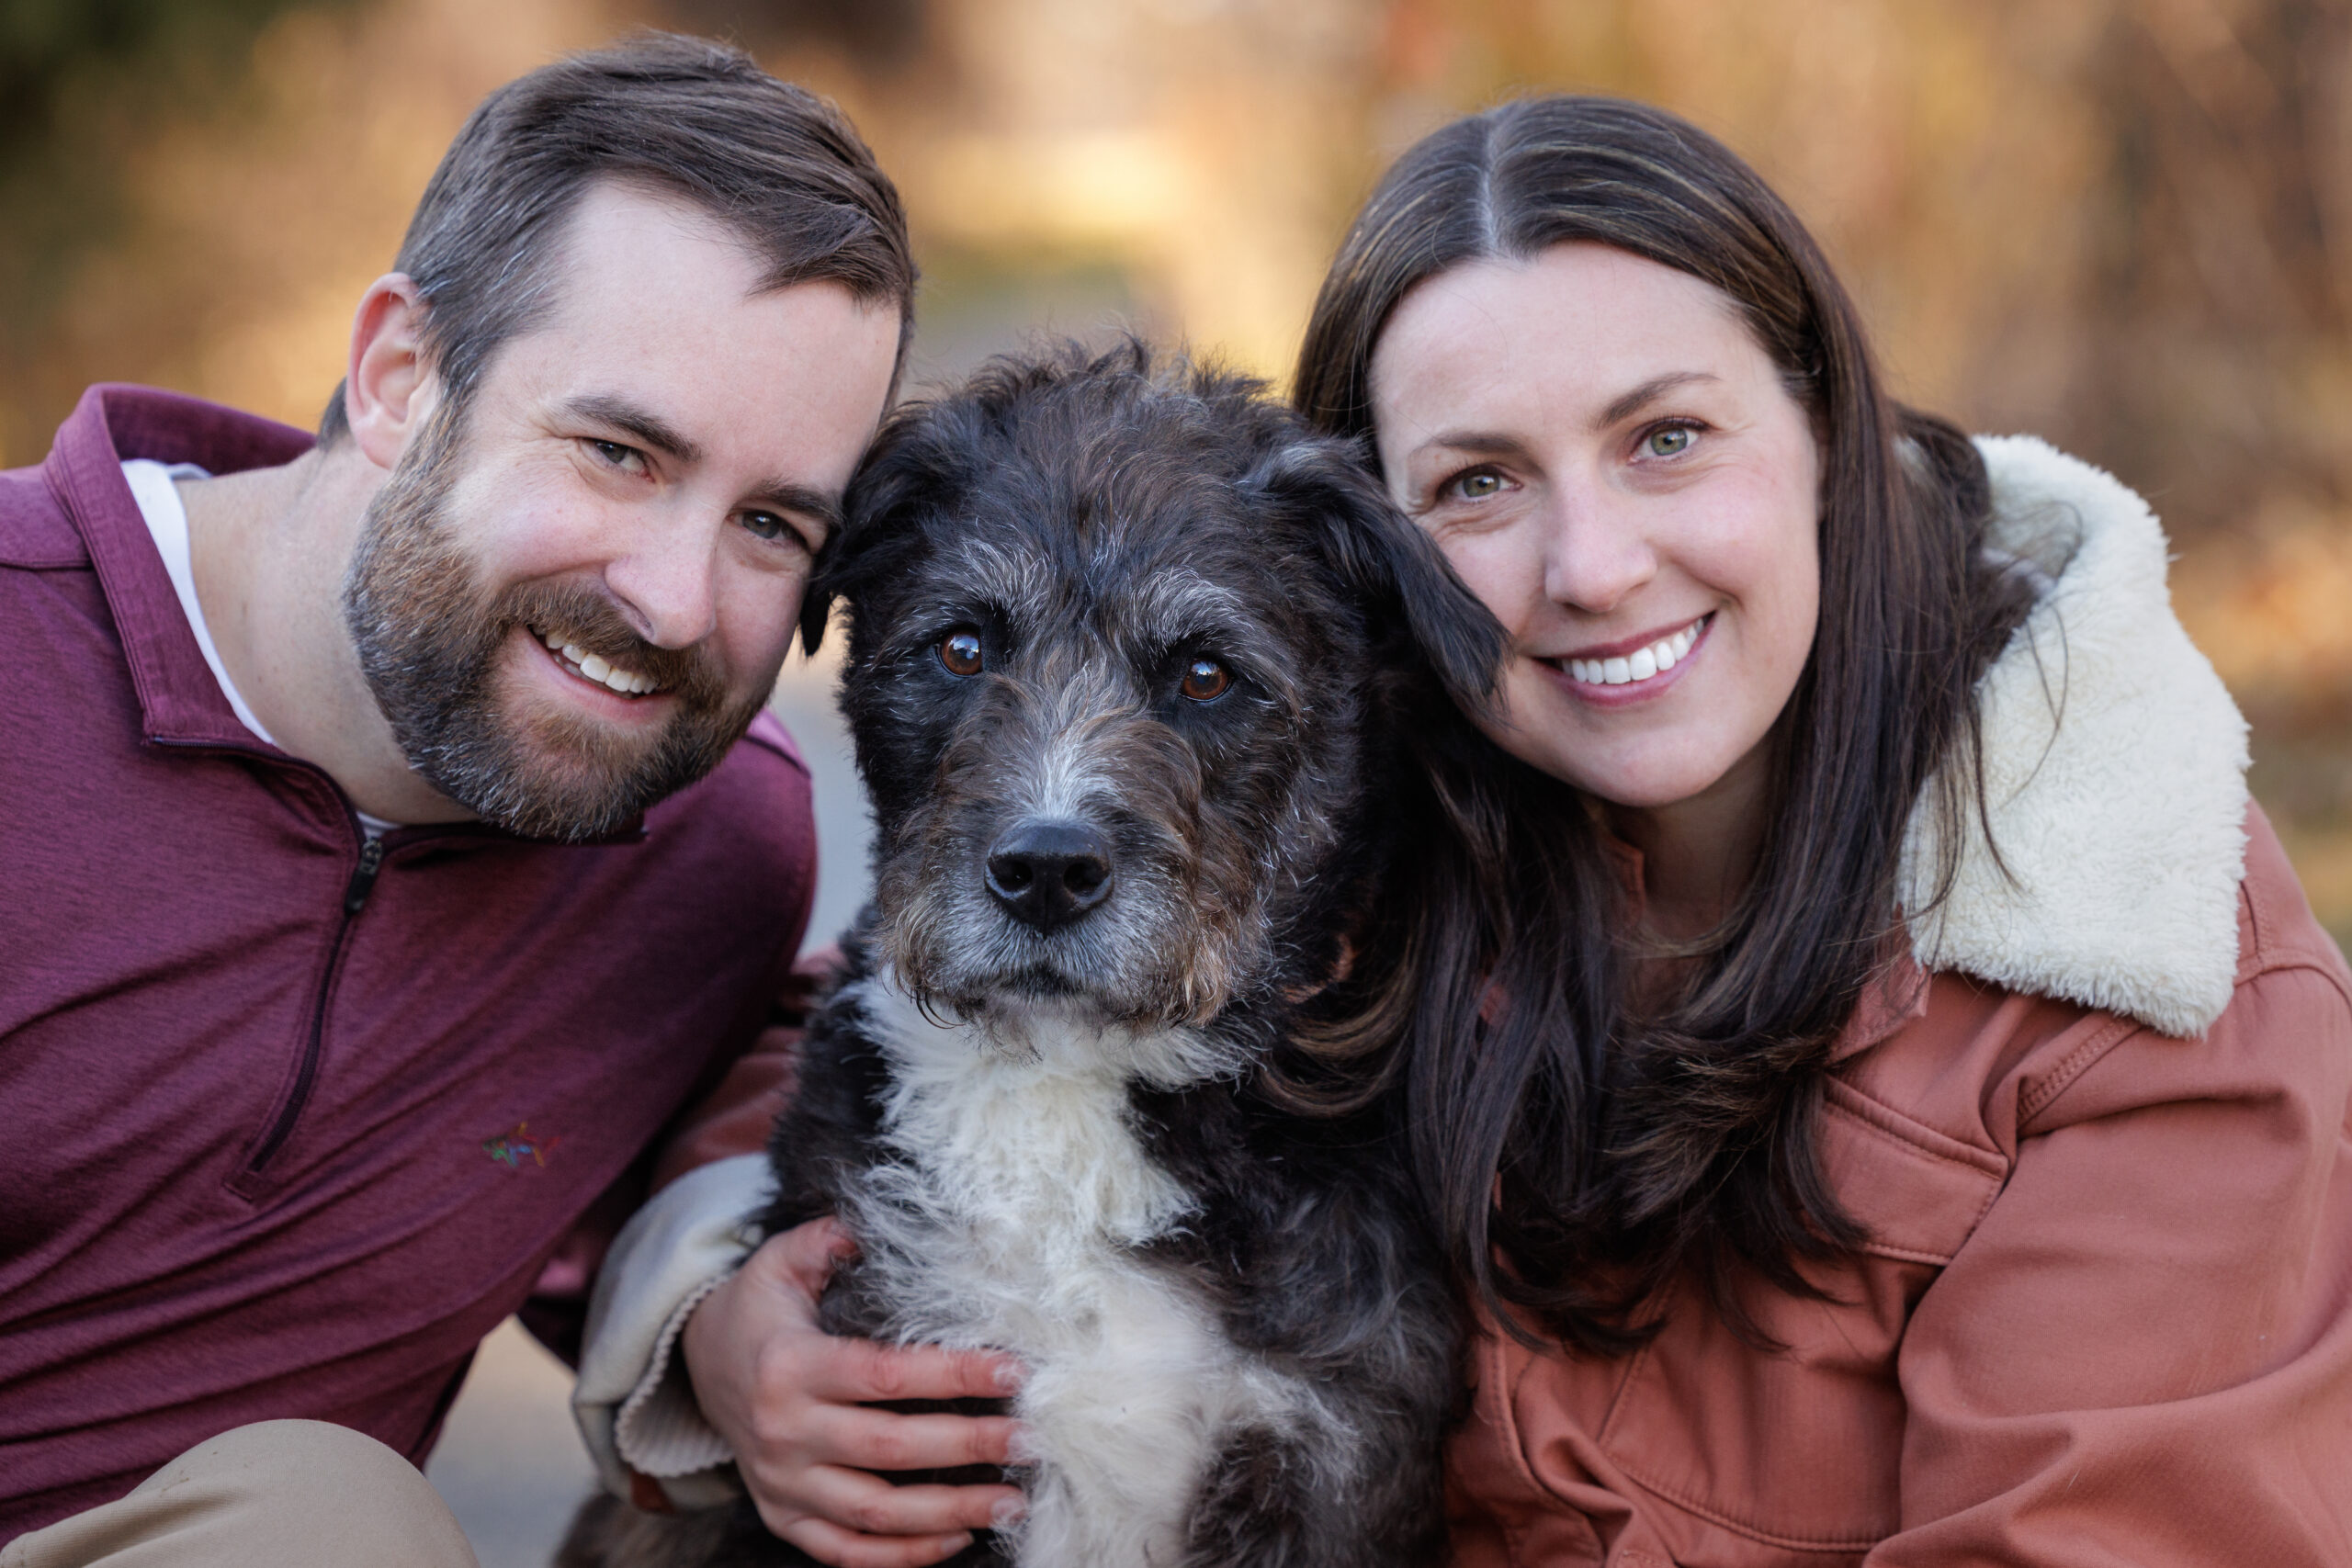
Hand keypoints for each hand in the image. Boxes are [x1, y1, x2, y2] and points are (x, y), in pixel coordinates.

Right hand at [681, 1217, 1028, 1567]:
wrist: (695, 1367)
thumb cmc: (758, 1310)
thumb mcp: (778, 1262)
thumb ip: (823, 1240)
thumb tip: (867, 1227)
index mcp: (790, 1366)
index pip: (884, 1375)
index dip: (952, 1374)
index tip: (1013, 1373)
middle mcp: (783, 1432)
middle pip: (888, 1448)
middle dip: (967, 1445)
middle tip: (1030, 1440)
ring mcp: (782, 1483)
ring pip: (874, 1512)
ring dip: (949, 1512)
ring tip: (1012, 1502)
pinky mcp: (784, 1517)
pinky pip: (847, 1550)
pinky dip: (904, 1554)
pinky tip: (959, 1537)